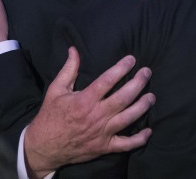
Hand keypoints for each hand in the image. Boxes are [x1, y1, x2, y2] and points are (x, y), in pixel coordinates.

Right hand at [24, 47, 153, 177]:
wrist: (44, 146)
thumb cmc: (50, 116)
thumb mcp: (56, 90)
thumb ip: (68, 69)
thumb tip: (74, 49)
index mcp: (84, 100)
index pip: (108, 80)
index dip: (121, 68)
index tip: (132, 59)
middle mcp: (96, 116)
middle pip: (124, 97)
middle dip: (138, 83)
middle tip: (147, 72)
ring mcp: (102, 132)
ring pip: (129, 118)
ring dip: (143, 106)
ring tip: (151, 96)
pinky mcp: (104, 147)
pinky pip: (126, 144)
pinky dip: (139, 139)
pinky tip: (148, 131)